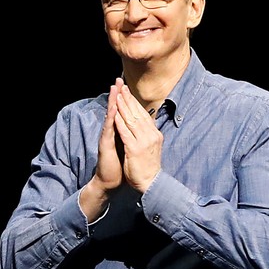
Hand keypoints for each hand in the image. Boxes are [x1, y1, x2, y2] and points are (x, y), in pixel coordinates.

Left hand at [109, 78, 162, 193]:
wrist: (151, 183)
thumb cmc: (149, 167)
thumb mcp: (151, 147)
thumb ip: (148, 135)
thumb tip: (145, 123)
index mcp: (154, 134)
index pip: (144, 114)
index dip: (134, 102)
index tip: (127, 91)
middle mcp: (151, 135)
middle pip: (138, 113)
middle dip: (128, 98)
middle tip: (121, 85)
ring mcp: (143, 142)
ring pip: (131, 120)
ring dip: (123, 106)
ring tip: (116, 94)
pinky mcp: (135, 149)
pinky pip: (126, 132)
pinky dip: (119, 121)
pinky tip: (114, 113)